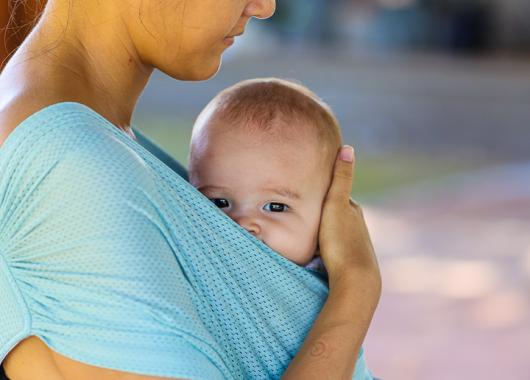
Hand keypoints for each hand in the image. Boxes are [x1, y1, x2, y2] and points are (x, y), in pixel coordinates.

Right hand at [319, 146, 380, 289]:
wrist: (355, 281)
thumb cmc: (342, 241)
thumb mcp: (336, 205)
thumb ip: (341, 178)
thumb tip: (348, 148)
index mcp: (353, 211)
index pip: (337, 196)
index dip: (324, 192)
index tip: (309, 187)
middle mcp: (357, 227)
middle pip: (337, 215)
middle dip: (324, 212)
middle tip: (303, 209)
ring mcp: (355, 246)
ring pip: (336, 233)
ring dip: (324, 231)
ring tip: (307, 232)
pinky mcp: (349, 263)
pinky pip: (334, 250)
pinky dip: (326, 247)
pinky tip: (316, 254)